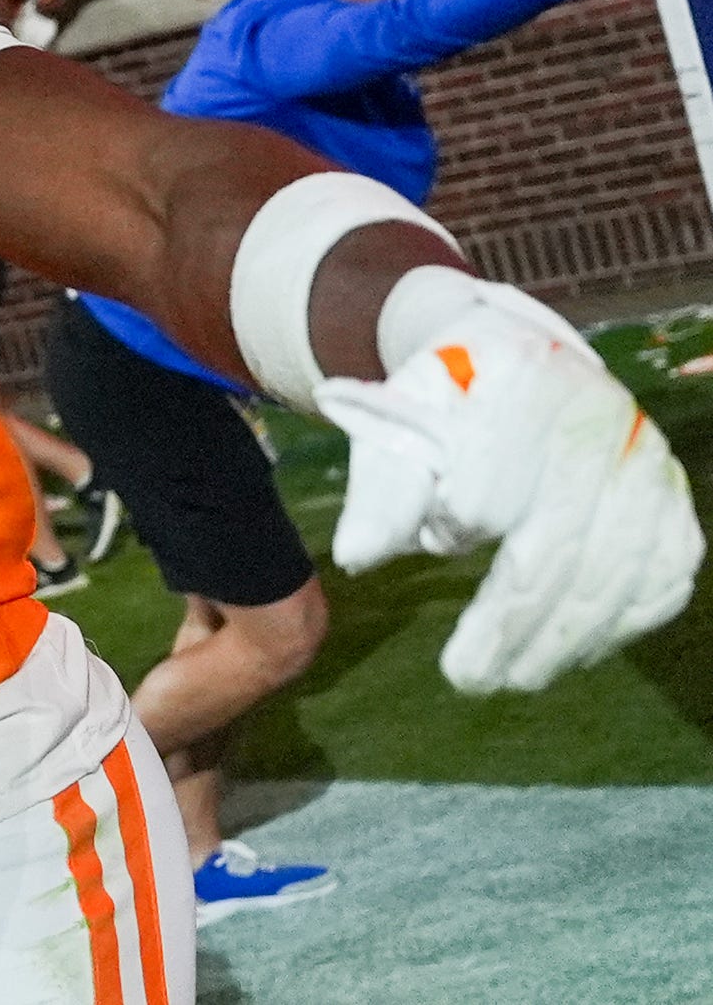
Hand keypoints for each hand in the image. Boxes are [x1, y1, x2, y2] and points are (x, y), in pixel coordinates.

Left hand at [320, 269, 701, 692]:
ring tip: (516, 677)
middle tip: (468, 677)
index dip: (463, 520)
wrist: (516, 354)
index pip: (497, 476)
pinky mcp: (673, 493)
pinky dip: (622, 620)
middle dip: (512, 620)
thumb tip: (359, 558)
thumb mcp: (397, 424)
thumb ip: (382, 489)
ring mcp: (644, 456)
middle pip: (558, 538)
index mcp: (517, 378)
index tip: (437, 544)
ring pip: (617, 566)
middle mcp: (596, 413)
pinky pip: (663, 570)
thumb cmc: (446, 403)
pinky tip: (577, 652)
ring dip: (565, 638)